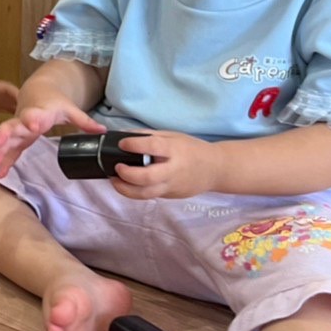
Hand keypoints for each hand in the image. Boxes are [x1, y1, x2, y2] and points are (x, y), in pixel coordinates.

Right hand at [0, 94, 104, 177]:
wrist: (37, 92)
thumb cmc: (53, 102)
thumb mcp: (70, 110)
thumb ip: (85, 121)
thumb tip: (103, 131)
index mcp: (39, 112)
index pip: (34, 114)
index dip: (32, 119)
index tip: (33, 125)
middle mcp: (24, 120)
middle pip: (11, 126)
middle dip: (4, 135)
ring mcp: (18, 130)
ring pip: (4, 138)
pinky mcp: (16, 138)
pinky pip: (8, 150)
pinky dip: (4, 161)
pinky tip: (0, 173)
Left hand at [106, 131, 222, 199]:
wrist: (216, 169)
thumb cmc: (192, 149)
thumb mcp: (173, 136)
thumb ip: (149, 136)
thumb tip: (122, 134)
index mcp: (175, 150)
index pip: (153, 147)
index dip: (135, 145)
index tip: (122, 143)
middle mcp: (173, 170)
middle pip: (148, 177)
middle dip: (127, 174)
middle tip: (117, 167)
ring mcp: (172, 186)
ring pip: (146, 193)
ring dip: (125, 189)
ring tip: (114, 180)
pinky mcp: (170, 196)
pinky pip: (150, 196)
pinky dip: (135, 192)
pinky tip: (126, 184)